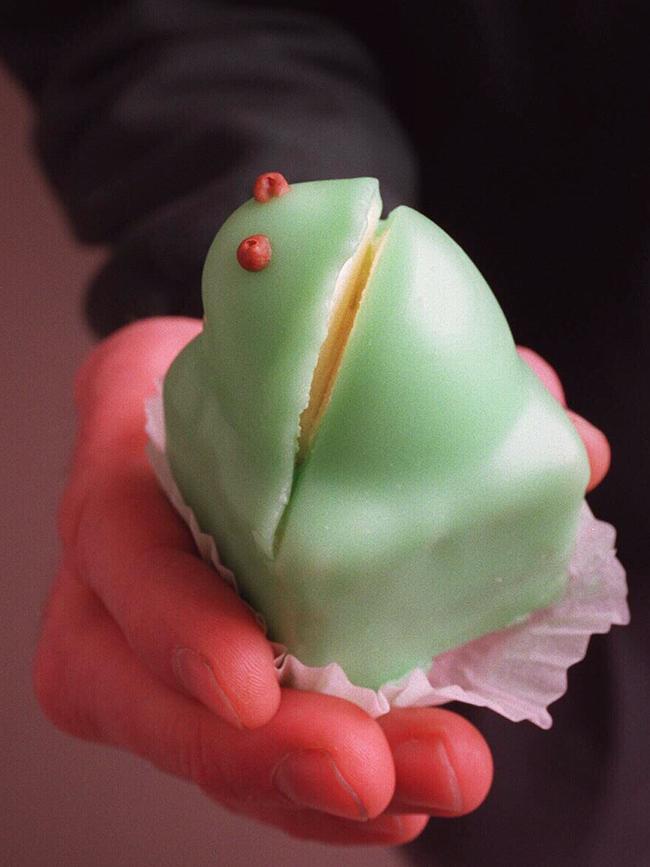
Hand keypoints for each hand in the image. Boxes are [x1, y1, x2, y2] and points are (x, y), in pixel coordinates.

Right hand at [34, 318, 608, 844]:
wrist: (215, 405)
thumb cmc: (255, 370)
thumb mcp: (307, 340)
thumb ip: (426, 381)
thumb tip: (577, 446)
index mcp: (124, 460)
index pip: (122, 544)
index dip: (174, 622)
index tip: (254, 685)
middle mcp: (116, 567)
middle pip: (136, 686)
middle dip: (253, 750)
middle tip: (367, 770)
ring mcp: (144, 636)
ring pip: (193, 741)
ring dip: (303, 788)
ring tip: (426, 784)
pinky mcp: (194, 679)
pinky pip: (240, 746)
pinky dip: (313, 789)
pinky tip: (399, 795)